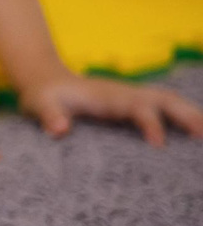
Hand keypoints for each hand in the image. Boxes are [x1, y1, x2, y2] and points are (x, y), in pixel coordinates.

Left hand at [14, 73, 202, 145]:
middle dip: (186, 115)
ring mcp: (131, 98)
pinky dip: (183, 116)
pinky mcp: (132, 105)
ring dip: (191, 114)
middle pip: (163, 99)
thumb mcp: (39, 104)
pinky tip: (196, 132)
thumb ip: (49, 115)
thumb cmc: (43, 96)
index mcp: (108, 96)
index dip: (149, 123)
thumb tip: (59, 130)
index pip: (136, 107)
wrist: (45, 80)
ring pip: (169, 101)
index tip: (158, 145)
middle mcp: (125, 94)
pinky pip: (164, 108)